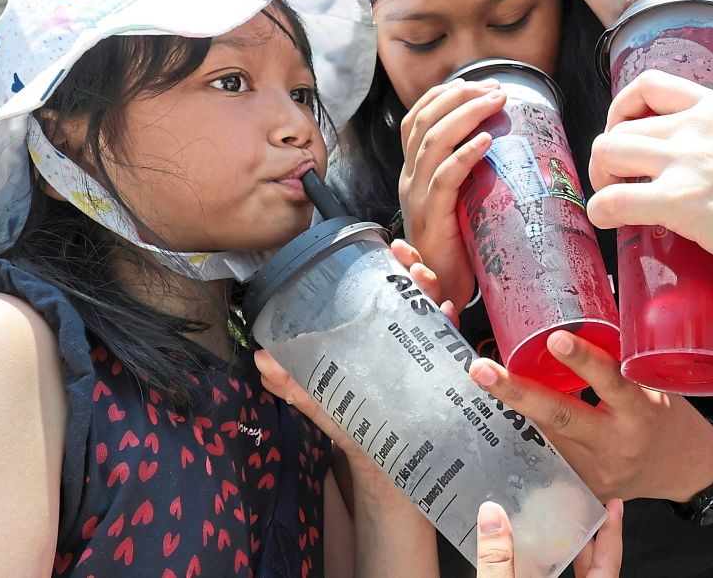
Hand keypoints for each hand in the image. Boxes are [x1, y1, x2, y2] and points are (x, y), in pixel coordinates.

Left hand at [255, 239, 455, 455]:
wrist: (381, 465)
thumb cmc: (354, 422)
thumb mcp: (322, 400)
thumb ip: (293, 383)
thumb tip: (260, 359)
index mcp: (379, 334)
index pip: (390, 291)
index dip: (395, 265)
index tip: (391, 246)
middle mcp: (408, 339)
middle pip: (418, 295)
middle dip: (418, 269)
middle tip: (409, 262)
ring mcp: (427, 357)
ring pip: (437, 314)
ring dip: (434, 292)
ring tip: (424, 280)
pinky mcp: (441, 380)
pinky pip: (452, 350)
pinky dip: (451, 328)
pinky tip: (447, 315)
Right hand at [398, 79, 506, 308]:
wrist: (443, 287)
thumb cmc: (458, 243)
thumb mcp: (461, 198)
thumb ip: (470, 173)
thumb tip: (502, 142)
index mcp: (414, 172)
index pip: (417, 119)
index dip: (443, 95)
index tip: (476, 83)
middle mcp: (410, 179)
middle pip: (425, 121)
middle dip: (460, 97)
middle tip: (495, 88)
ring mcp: (417, 197)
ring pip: (433, 141)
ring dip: (467, 115)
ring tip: (495, 102)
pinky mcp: (432, 217)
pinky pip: (445, 178)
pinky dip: (466, 154)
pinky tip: (486, 141)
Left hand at [468, 331, 712, 501]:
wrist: (684, 470)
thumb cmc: (667, 416)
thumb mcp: (652, 384)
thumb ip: (619, 360)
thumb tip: (577, 317)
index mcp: (641, 412)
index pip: (611, 381)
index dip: (584, 361)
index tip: (556, 338)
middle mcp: (617, 444)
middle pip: (560, 417)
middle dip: (516, 392)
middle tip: (481, 369)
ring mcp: (597, 472)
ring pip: (546, 437)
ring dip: (514, 408)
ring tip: (484, 380)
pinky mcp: (585, 487)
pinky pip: (550, 456)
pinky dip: (529, 432)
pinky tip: (505, 413)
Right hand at [475, 499, 622, 577]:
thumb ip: (498, 560)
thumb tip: (492, 515)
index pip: (608, 563)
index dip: (613, 533)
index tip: (615, 506)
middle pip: (594, 569)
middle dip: (587, 538)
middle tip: (580, 510)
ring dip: (565, 556)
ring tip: (556, 530)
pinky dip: (547, 570)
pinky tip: (530, 562)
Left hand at [587, 71, 712, 323]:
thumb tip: (690, 166)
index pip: (647, 85)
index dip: (621, 110)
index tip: (624, 134)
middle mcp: (697, 125)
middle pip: (618, 128)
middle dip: (608, 157)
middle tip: (618, 183)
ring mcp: (687, 161)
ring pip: (607, 154)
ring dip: (601, 179)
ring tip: (615, 200)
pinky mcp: (680, 202)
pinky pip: (613, 199)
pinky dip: (601, 211)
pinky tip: (610, 221)